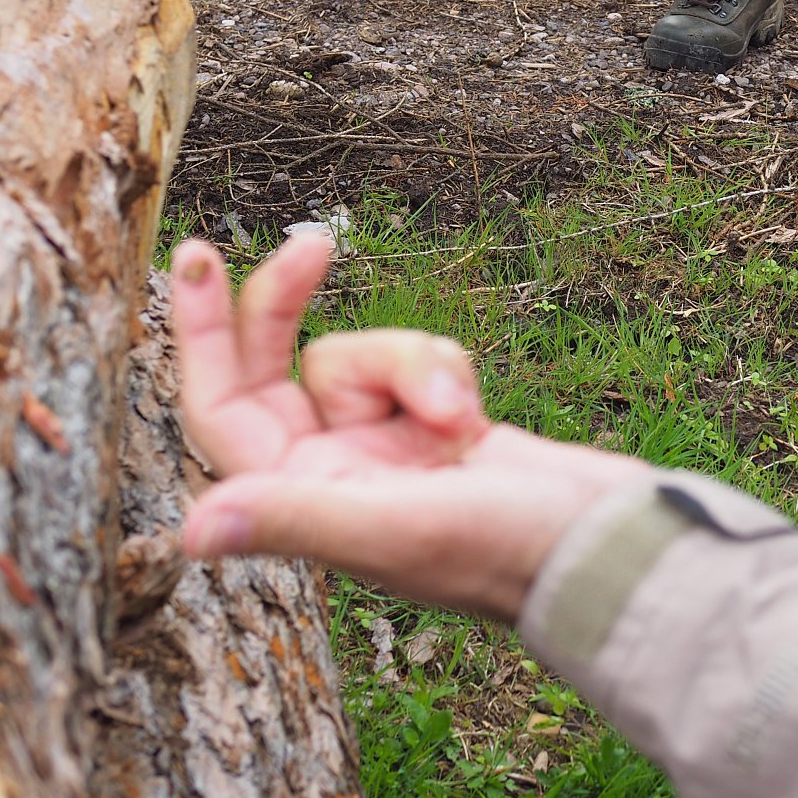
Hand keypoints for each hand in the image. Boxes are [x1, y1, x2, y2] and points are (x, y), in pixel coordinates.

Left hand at [170, 236, 648, 620]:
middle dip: (291, 306)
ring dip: (415, 363)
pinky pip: (421, 364)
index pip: (220, 409)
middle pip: (280, 364)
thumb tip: (190, 534)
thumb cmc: (506, 552)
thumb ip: (296, 520)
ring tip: (462, 418)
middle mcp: (330, 475)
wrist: (606, 546)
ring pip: (366, 356)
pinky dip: (448, 371)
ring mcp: (384, 450)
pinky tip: (479, 420)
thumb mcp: (395, 531)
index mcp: (302, 503)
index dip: (199, 336)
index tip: (199, 257)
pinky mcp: (437, 429)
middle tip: (314, 244)